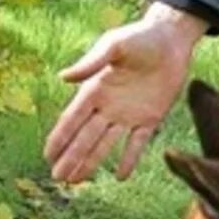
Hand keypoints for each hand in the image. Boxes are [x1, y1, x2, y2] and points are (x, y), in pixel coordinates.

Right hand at [44, 4, 207, 183]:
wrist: (171, 39)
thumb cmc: (140, 37)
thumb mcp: (114, 45)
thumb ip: (91, 62)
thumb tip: (63, 77)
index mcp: (95, 90)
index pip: (72, 119)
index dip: (59, 138)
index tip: (47, 156)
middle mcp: (108, 106)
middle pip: (85, 137)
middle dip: (72, 157)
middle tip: (58, 178)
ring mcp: (129, 114)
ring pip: (106, 144)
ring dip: (92, 162)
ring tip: (77, 181)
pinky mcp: (151, 117)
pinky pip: (138, 142)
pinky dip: (129, 158)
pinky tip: (121, 176)